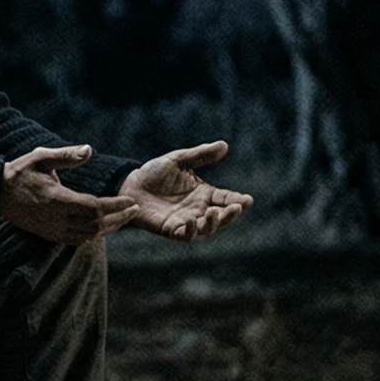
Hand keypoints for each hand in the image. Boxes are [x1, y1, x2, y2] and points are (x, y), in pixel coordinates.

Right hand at [0, 144, 140, 244]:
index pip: (94, 207)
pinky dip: (93, 235)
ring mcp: (52, 229)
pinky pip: (77, 240)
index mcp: (56, 199)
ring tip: (122, 218)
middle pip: (96, 225)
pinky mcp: (49, 235)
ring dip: (108, 228)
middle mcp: (56, 218)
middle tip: (134, 210)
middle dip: (119, 218)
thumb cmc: (19, 172)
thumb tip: (89, 150)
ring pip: (88, 235)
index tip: (131, 201)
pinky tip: (102, 226)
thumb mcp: (40, 157)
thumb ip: (66, 156)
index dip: (116, 205)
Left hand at [119, 141, 252, 242]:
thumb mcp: (179, 160)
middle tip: (237, 208)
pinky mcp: (170, 229)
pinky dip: (190, 231)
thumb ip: (200, 155)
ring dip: (213, 223)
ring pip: (206, 229)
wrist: (131, 184)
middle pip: (220, 217)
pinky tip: (192, 222)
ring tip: (215, 213)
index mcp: (204, 193)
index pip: (226, 198)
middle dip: (230, 214)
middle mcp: (198, 209)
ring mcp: (185, 220)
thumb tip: (224, 145)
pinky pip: (184, 235)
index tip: (248, 200)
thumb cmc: (155, 172)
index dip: (238, 200)